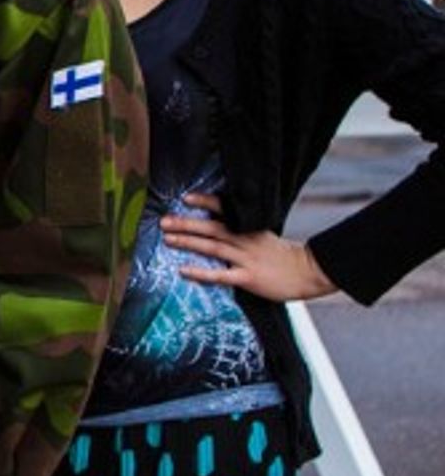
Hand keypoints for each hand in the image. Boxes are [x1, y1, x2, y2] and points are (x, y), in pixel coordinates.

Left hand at [160, 193, 337, 301]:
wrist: (310, 272)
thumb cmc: (284, 256)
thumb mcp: (264, 235)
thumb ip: (244, 230)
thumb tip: (220, 225)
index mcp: (249, 228)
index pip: (225, 209)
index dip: (205, 202)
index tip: (186, 197)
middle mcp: (245, 240)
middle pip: (211, 228)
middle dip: (186, 224)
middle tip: (163, 221)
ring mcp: (246, 258)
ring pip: (213, 248)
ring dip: (189, 242)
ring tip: (167, 239)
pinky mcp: (248, 277)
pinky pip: (221, 275)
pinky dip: (201, 272)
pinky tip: (184, 270)